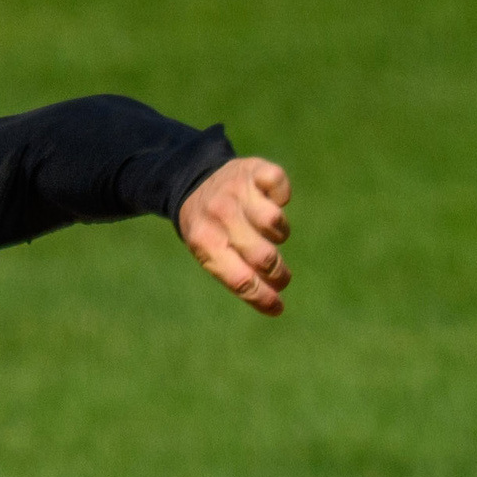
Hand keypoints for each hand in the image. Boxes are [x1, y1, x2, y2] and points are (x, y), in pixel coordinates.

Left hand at [177, 156, 292, 315]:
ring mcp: (237, 190)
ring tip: (267, 232)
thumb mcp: (210, 254)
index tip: (278, 307)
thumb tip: (275, 306)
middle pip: (263, 256)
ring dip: (278, 233)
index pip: (240, 279)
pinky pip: (281, 188)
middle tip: (281, 276)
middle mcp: (220, 215)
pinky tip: (269, 200)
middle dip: (278, 273)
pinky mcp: (255, 169)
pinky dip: (281, 196)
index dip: (262, 297)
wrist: (195, 182)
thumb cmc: (210, 229)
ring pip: (275, 223)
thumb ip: (239, 277)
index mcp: (205, 243)